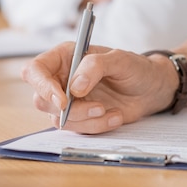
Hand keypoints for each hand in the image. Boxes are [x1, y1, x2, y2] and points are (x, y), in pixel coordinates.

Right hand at [22, 42, 176, 133]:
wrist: (151, 90)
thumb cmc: (135, 68)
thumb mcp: (120, 59)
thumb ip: (95, 66)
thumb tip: (74, 87)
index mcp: (64, 57)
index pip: (35, 70)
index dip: (42, 86)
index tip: (64, 100)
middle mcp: (61, 79)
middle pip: (42, 100)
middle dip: (70, 110)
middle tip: (98, 107)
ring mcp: (69, 100)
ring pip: (59, 119)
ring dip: (86, 119)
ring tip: (111, 110)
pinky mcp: (80, 118)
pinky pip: (78, 129)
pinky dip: (97, 126)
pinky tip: (115, 116)